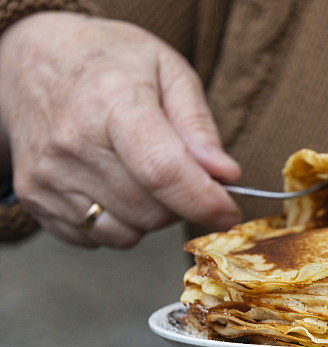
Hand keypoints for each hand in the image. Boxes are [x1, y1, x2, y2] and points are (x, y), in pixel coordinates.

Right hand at [0, 12, 241, 247]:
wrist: (31, 59)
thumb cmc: (109, 61)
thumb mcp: (168, 70)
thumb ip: (198, 125)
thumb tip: (224, 175)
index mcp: (111, 102)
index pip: (163, 171)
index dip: (204, 200)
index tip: (229, 213)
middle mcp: (72, 143)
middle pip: (151, 211)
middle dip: (180, 203)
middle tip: (180, 173)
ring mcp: (47, 175)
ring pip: (127, 233)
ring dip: (150, 216)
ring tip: (141, 174)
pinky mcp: (34, 197)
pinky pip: (96, 239)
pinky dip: (117, 223)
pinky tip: (112, 185)